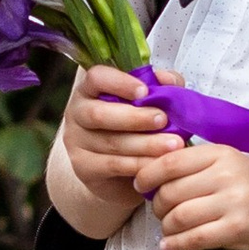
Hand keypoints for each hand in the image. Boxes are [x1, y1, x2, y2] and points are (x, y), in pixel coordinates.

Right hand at [59, 61, 169, 192]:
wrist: (117, 171)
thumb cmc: (133, 127)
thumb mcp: (146, 102)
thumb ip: (159, 87)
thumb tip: (169, 80)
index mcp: (90, 89)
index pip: (96, 78)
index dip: (120, 83)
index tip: (145, 91)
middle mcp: (77, 113)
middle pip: (99, 113)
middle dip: (135, 117)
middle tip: (163, 120)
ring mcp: (76, 142)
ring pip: (110, 142)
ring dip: (145, 144)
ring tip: (172, 144)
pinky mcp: (83, 168)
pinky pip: (113, 165)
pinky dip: (138, 164)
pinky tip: (158, 163)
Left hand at [137, 138, 248, 249]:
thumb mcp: (234, 168)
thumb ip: (200, 168)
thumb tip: (153, 173)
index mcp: (223, 154)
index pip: (170, 160)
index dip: (147, 175)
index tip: (141, 186)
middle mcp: (227, 174)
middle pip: (170, 191)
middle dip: (157, 208)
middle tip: (161, 216)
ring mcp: (234, 201)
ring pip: (178, 216)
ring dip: (166, 228)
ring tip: (169, 233)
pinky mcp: (238, 229)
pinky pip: (193, 238)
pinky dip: (176, 245)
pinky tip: (171, 247)